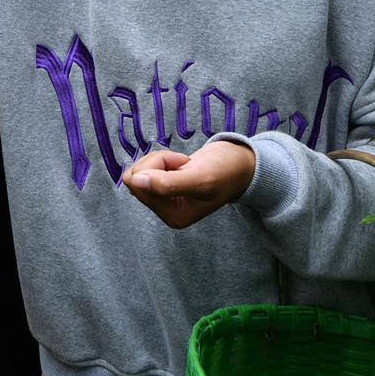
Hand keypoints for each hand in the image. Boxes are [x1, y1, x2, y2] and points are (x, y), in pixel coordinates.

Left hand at [122, 141, 256, 228]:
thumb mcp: (201, 177)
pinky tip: (181, 165)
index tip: (184, 164)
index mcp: (174, 216)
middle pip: (134, 178)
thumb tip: (135, 181)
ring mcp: (164, 200)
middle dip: (156, 161)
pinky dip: (161, 159)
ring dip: (160, 159)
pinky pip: (146, 169)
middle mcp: (166, 211)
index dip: (157, 165)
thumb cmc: (226, 171)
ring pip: (138, 171)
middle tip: (183, 162)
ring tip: (184, 164)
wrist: (240, 164)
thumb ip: (167, 183)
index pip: (138, 184)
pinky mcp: (164, 188)